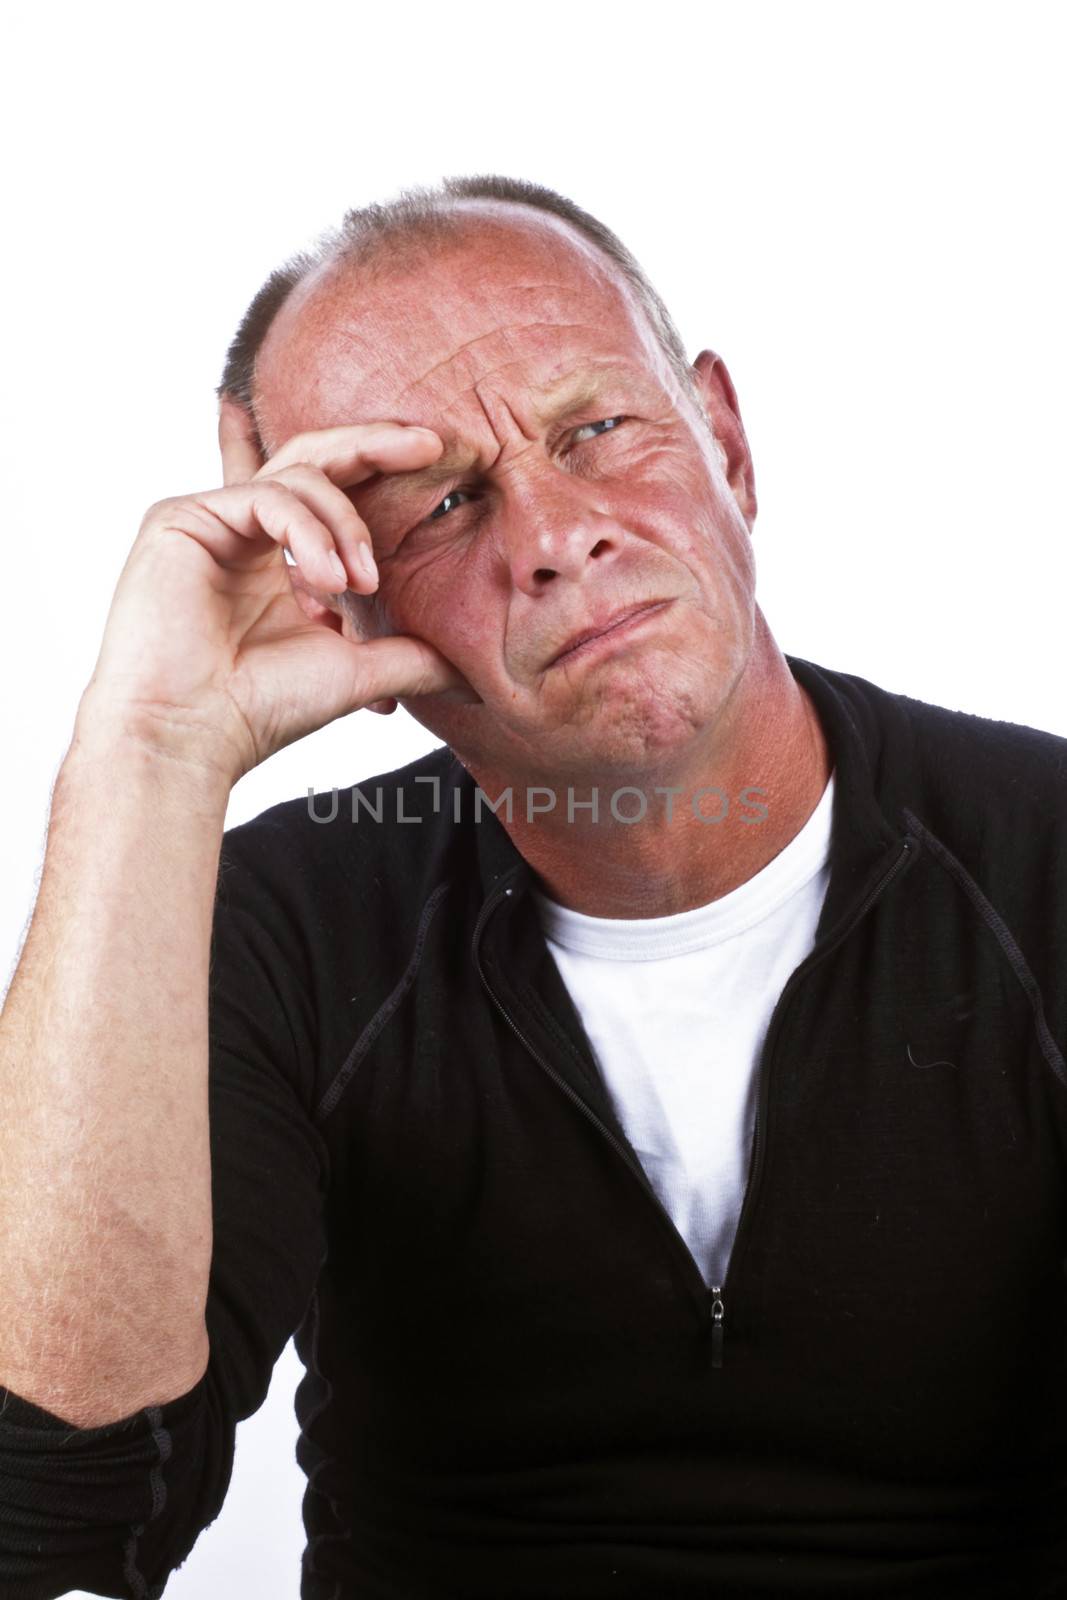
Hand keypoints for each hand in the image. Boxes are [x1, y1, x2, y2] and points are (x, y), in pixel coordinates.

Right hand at [77, 399, 477, 785]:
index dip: (380, 467)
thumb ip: (411, 657)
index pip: (332, 491)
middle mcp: (244, 531)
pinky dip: (309, 532)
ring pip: (299, 476)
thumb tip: (471, 672)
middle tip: (430, 443)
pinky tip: (327, 580)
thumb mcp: (358, 671)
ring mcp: (211, 520)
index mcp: (279, 558)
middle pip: (314, 456)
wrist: (193, 735)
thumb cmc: (259, 708)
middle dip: (375, 444)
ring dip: (345, 525)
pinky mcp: (183, 518)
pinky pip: (266, 497)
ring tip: (361, 582)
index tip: (436, 456)